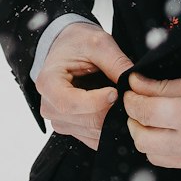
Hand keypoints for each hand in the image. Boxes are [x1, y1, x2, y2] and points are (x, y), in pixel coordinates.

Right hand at [34, 23, 132, 149]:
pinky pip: (94, 138)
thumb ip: (115, 62)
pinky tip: (115, 110)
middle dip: (111, 110)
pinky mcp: (71, 128)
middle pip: (85, 120)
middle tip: (127, 95)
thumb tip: (132, 83)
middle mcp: (49, 106)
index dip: (96, 102)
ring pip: (93, 131)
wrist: (67, 47)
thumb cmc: (77, 42)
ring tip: (121, 99)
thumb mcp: (98, 43)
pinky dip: (109, 127)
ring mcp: (59, 120)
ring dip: (112, 119)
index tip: (115, 92)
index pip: (69, 103)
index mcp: (48, 83)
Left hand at [124, 70, 180, 177]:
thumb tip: (135, 84)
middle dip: (133, 121)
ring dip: (146, 137)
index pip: (144, 112)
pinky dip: (162, 148)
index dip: (131, 101)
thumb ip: (162, 85)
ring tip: (153, 122)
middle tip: (138, 108)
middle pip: (142, 138)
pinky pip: (170, 162)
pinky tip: (168, 135)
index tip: (131, 94)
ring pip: (152, 154)